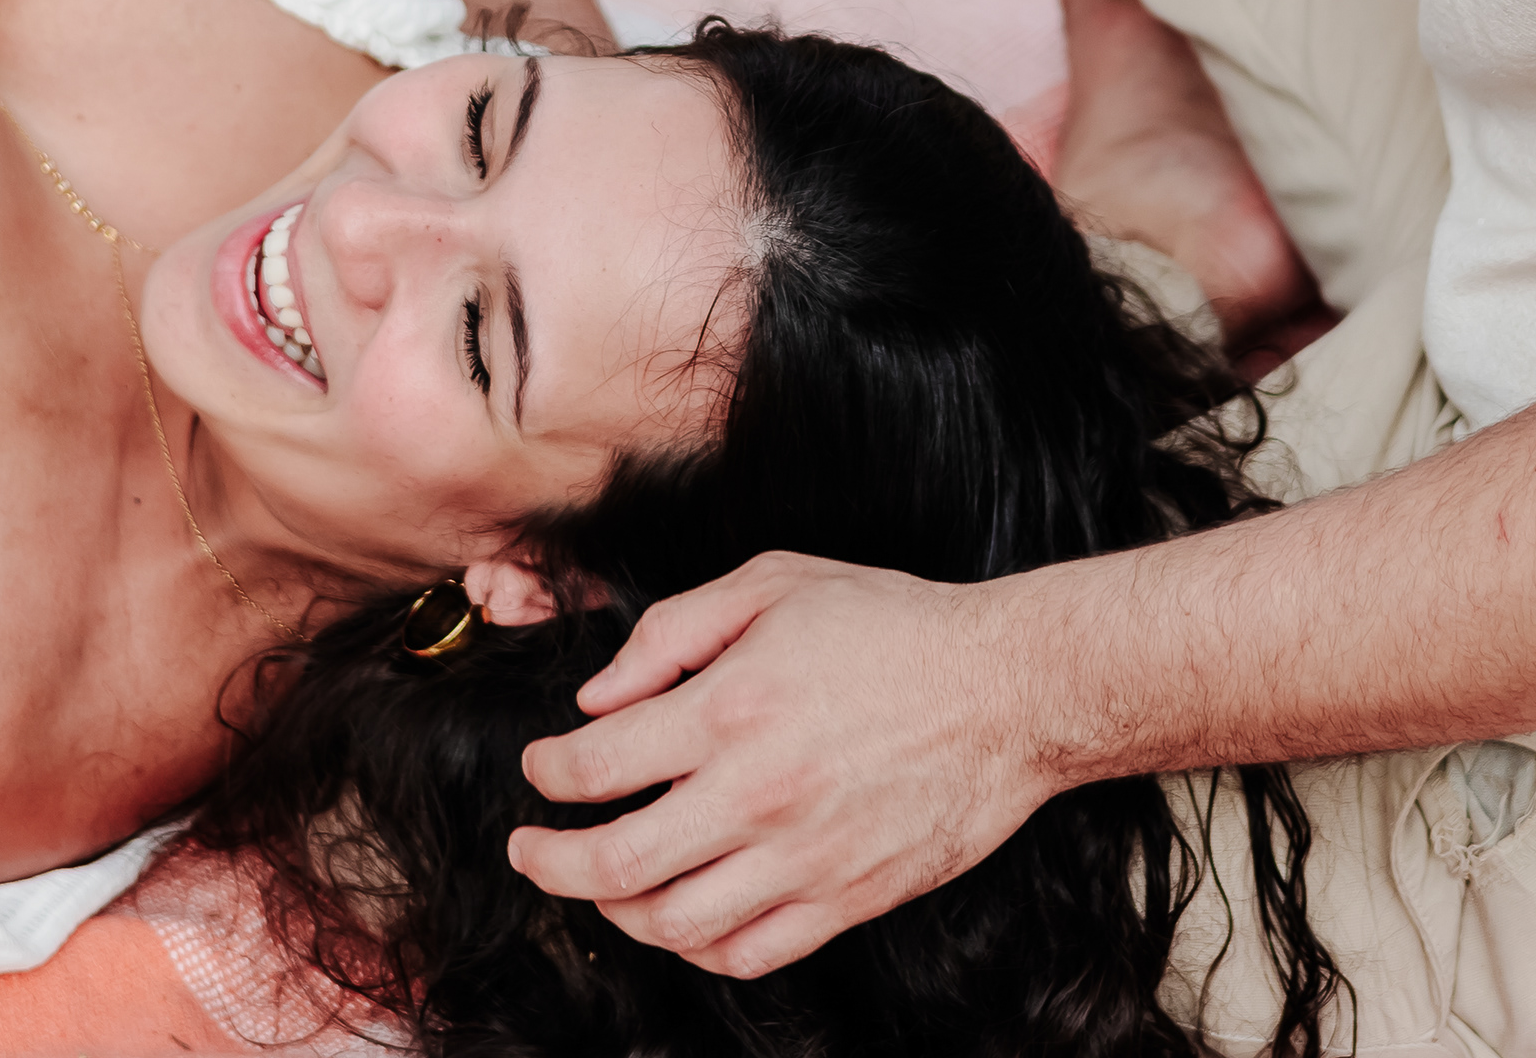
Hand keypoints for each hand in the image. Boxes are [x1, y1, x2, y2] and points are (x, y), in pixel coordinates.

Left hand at [507, 554, 1053, 977]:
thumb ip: (670, 632)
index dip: (547, 773)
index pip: (597, 764)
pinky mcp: (846, 900)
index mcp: (728, 709)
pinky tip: (682, 917)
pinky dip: (698, 948)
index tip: (540, 769)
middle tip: (529, 850)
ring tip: (600, 885)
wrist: (1006, 690)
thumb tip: (598, 698)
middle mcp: (756, 795)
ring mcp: (802, 858)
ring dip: (617, 910)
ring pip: (673, 923)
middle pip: (615, 863)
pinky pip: (748, 953)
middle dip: (550, 863)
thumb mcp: (772, 582)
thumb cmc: (891, 625)